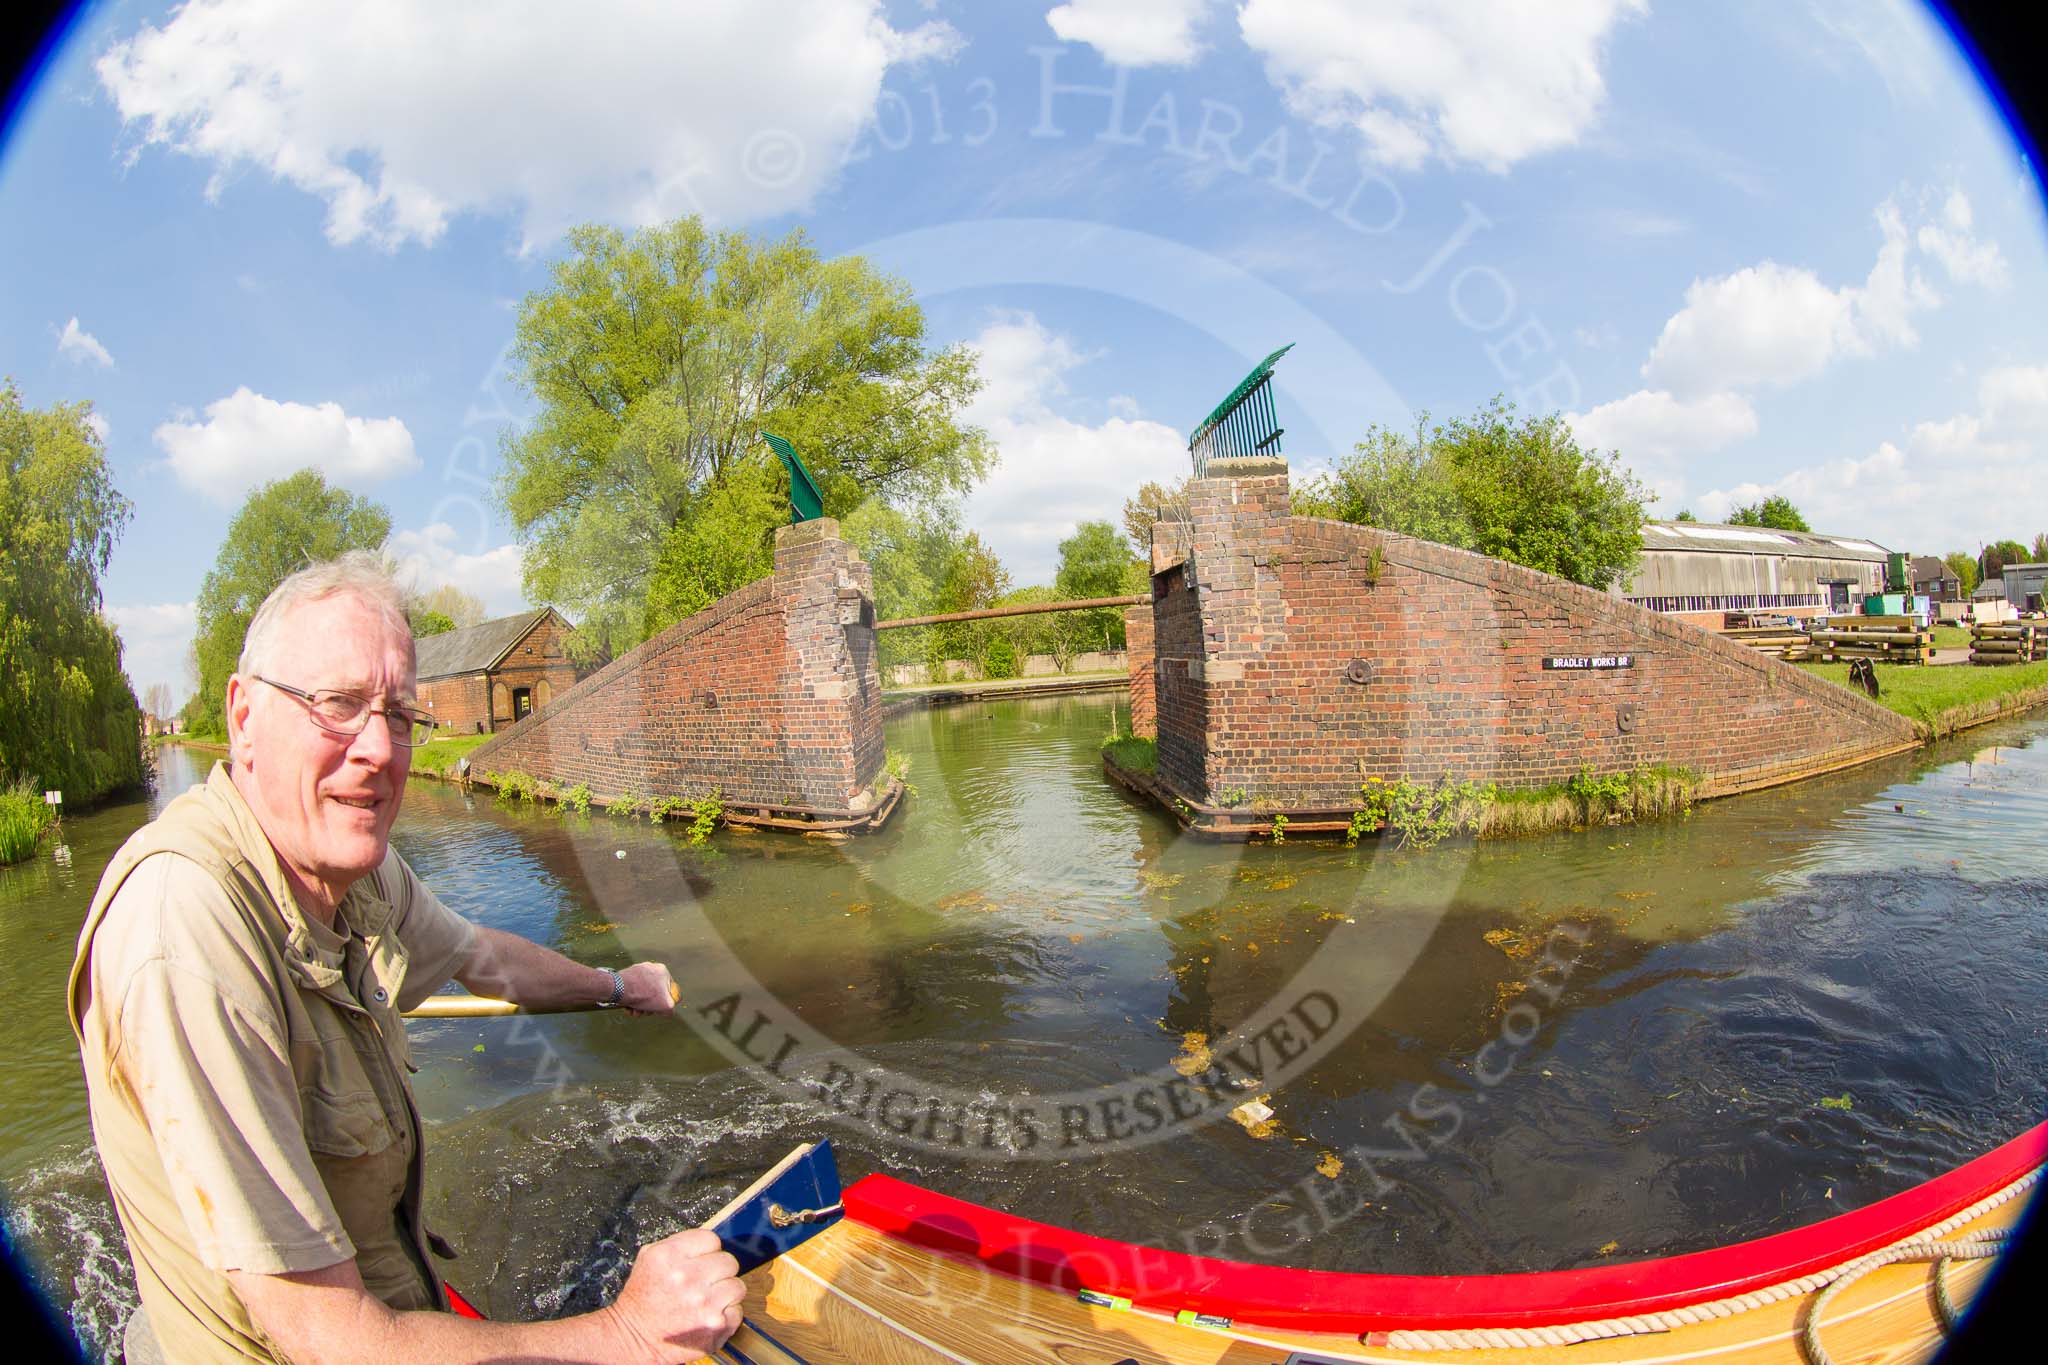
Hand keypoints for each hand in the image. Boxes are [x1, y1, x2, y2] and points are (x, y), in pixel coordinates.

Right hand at [601, 1227, 743, 1360]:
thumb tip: (707, 1241)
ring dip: (725, 1294)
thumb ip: (677, 1245)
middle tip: (704, 1283)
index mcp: (669, 1256)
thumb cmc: (641, 1301)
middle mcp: (688, 1277)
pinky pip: (737, 1311)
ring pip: (737, 1286)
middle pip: (728, 1261)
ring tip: (706, 1302)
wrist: (633, 1339)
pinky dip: (726, 1316)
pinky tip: (707, 1317)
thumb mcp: (648, 1260)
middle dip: (718, 1272)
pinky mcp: (716, 1325)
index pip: (711, 1239)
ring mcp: (704, 1303)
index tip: (701, 1261)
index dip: (707, 1251)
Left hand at [621, 961, 678, 1015]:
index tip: (659, 1009)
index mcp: (663, 971)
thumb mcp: (666, 1005)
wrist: (620, 989)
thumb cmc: (643, 994)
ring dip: (640, 1005)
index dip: (665, 1002)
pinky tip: (629, 1007)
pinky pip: (633, 990)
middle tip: (645, 1011)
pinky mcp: (627, 975)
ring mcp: (638, 971)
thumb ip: (671, 1008)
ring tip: (635, 1011)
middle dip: (649, 1005)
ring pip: (643, 993)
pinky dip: (632, 1000)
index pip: (669, 990)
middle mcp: (651, 968)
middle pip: (654, 992)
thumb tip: (669, 1010)